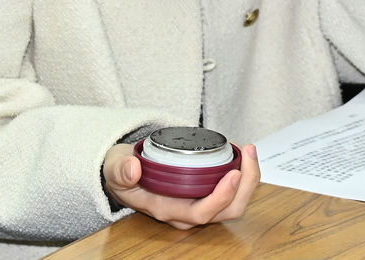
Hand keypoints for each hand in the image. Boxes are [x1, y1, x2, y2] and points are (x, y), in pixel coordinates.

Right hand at [102, 142, 259, 228]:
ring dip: (248, 179)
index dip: (221, 197)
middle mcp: (185, 213)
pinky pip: (231, 193)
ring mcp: (197, 205)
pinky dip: (242, 175)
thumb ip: (120, 169)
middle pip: (226, 211)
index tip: (234, 173)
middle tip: (249, 153)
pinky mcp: (204, 195)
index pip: (200, 213)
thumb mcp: (115, 167)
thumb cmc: (123, 172)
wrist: (124, 174)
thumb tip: (132, 169)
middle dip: (245, 185)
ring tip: (249, 150)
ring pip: (233, 204)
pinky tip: (241, 153)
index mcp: (166, 208)